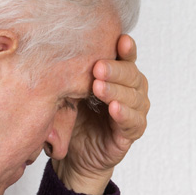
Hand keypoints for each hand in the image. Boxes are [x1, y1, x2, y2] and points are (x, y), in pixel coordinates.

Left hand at [53, 34, 148, 193]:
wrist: (73, 155)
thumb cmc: (73, 117)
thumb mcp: (71, 90)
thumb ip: (75, 73)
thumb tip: (60, 49)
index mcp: (119, 75)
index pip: (126, 57)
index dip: (126, 48)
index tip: (120, 39)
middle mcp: (131, 90)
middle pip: (131, 74)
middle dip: (115, 70)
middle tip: (98, 68)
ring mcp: (134, 111)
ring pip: (134, 97)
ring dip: (117, 91)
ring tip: (100, 89)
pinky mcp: (131, 133)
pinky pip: (133, 121)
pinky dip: (124, 114)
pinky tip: (114, 108)